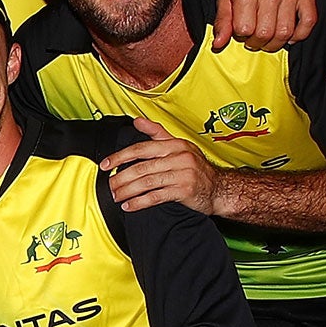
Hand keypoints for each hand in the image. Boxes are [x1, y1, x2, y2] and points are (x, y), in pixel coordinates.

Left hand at [101, 117, 216, 213]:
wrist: (220, 188)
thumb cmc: (196, 167)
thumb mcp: (179, 146)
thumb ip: (157, 133)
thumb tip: (137, 121)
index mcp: (175, 145)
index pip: (141, 148)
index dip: (120, 157)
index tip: (105, 164)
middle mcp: (179, 157)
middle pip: (141, 167)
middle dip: (121, 178)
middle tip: (109, 186)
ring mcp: (183, 174)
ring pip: (147, 182)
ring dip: (127, 191)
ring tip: (116, 197)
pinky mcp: (184, 191)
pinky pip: (156, 197)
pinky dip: (139, 202)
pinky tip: (129, 205)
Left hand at [216, 0, 315, 50]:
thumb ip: (222, 20)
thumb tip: (218, 44)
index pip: (244, 29)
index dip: (241, 35)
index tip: (242, 32)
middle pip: (265, 33)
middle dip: (257, 43)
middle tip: (255, 39)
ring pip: (286, 31)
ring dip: (276, 43)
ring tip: (269, 39)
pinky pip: (309, 21)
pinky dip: (300, 34)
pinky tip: (290, 35)